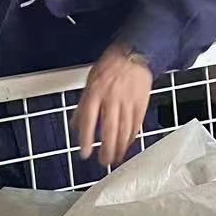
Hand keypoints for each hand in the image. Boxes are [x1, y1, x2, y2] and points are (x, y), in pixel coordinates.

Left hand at [73, 44, 152, 167]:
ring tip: (116, 158)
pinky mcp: (141, 103)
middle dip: (107, 148)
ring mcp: (128, 101)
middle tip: (103, 161)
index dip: (87, 138)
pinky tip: (127, 145)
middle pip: (109, 129)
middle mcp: (111, 98)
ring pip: (124, 129)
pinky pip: (136, 124)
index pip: (88, 120)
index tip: (85, 153)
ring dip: (120, 147)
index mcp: (95, 92)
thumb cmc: (110, 66)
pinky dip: (131, 137)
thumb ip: (82, 105)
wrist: (134, 54)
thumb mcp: (89, 82)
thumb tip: (74, 125)